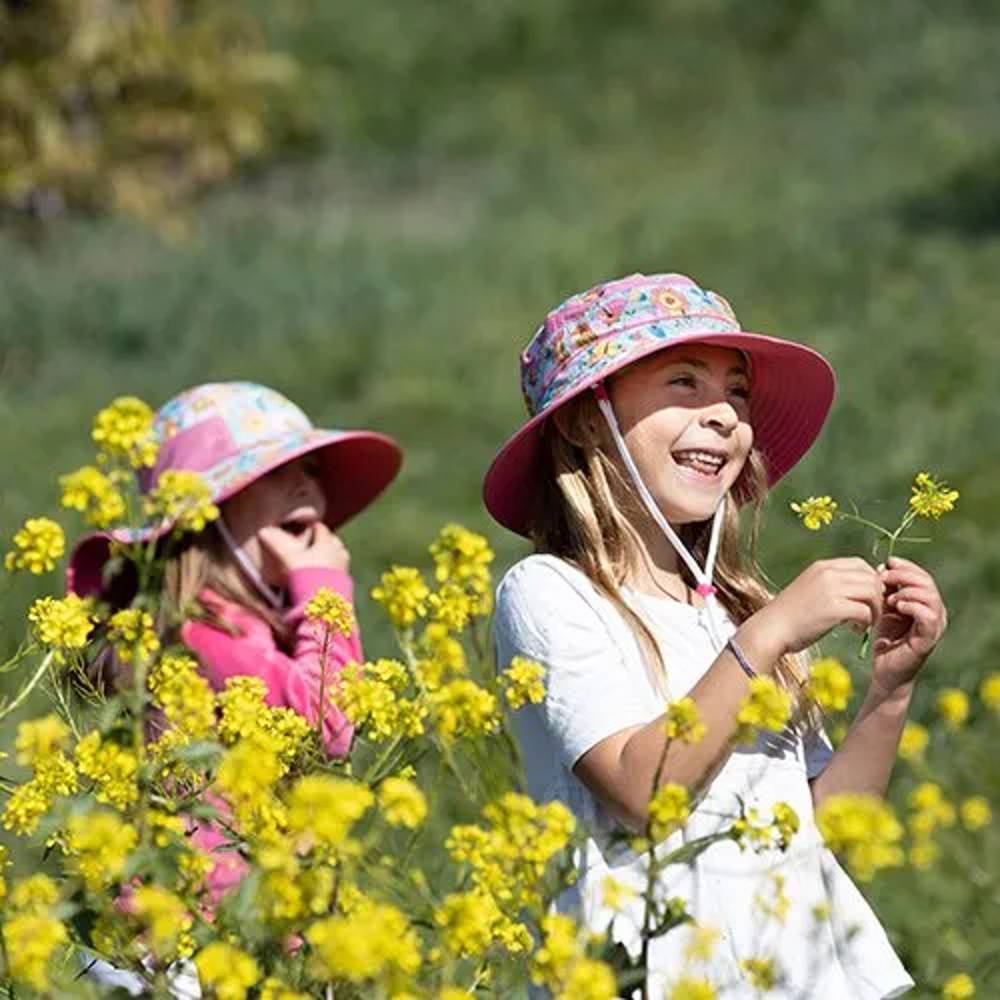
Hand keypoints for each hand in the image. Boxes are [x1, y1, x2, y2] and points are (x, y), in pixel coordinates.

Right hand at [257, 521, 349, 583]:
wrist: (325, 603)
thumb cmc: (307, 575)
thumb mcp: (289, 558)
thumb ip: (277, 544)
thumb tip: (262, 531)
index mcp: (327, 543)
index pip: (320, 528)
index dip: (312, 526)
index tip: (305, 526)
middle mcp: (339, 553)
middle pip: (332, 541)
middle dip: (323, 540)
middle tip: (311, 543)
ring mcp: (344, 568)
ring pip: (337, 556)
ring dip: (328, 556)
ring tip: (317, 560)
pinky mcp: (345, 582)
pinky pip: (339, 570)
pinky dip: (331, 570)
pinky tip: (322, 577)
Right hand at [753, 558, 884, 657]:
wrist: (771, 629)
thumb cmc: (791, 615)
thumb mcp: (812, 589)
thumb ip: (834, 584)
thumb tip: (863, 588)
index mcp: (822, 566)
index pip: (861, 564)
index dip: (871, 580)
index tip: (867, 599)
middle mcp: (827, 572)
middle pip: (871, 577)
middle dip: (878, 596)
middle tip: (870, 613)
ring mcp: (830, 589)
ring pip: (872, 592)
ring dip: (875, 610)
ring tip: (864, 622)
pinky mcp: (834, 608)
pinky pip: (865, 611)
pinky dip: (867, 622)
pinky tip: (855, 630)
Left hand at [870, 556, 946, 695]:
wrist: (885, 671)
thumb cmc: (885, 639)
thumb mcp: (883, 608)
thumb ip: (886, 589)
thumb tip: (882, 567)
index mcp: (926, 603)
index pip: (922, 576)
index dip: (906, 566)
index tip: (887, 562)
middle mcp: (936, 612)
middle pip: (927, 583)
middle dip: (904, 575)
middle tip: (884, 576)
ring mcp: (935, 626)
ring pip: (930, 597)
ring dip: (907, 590)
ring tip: (889, 596)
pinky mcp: (929, 638)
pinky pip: (928, 616)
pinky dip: (913, 606)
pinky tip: (896, 606)